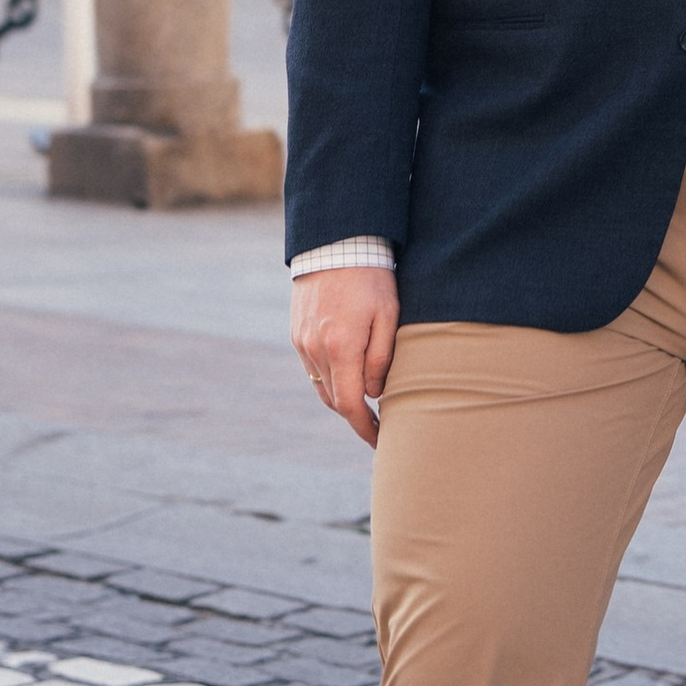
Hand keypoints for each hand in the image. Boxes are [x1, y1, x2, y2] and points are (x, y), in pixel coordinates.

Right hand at [291, 266, 398, 449]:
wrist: (336, 245)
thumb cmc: (371, 279)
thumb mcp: (388, 317)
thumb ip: (381, 359)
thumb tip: (374, 393)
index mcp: (341, 349)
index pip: (351, 406)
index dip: (365, 428)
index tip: (379, 440)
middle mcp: (316, 351)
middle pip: (334, 401)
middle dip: (355, 417)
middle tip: (378, 425)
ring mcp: (302, 342)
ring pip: (322, 386)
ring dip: (342, 399)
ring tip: (365, 403)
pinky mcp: (297, 333)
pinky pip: (313, 368)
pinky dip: (329, 379)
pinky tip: (347, 376)